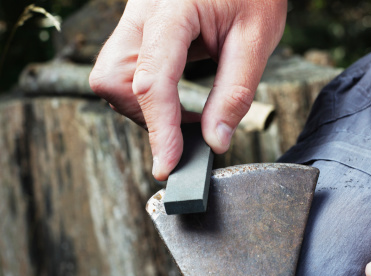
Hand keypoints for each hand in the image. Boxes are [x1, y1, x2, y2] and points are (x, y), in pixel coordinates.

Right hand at [89, 0, 286, 179]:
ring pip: (113, 78)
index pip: (152, 78)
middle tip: (186, 130)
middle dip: (146, 115)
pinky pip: (125, 70)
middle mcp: (142, 12)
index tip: (169, 165)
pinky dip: (148, 95)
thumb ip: (235, 92)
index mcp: (172, 9)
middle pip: (114, 80)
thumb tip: (216, 141)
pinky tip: (176, 98)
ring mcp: (135, 18)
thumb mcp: (257, 38)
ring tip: (186, 114)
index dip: (160, 128)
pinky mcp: (139, 28)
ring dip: (145, 107)